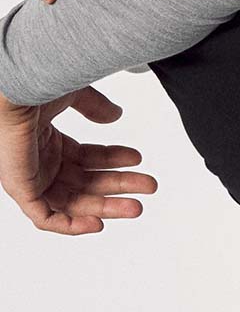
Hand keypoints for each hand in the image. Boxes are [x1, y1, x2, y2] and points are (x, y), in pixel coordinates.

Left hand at [0, 85, 156, 234]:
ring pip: (72, 203)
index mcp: (49, 141)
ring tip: (135, 207)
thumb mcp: (75, 95)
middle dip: (119, 187)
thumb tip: (116, 116)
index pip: (87, 158)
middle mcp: (40, 162)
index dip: (114, 159)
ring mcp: (31, 177)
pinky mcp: (22, 191)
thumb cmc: (38, 87)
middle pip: (86, 183)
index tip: (137, 158)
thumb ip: (95, 107)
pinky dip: (72, 224)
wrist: (19, 91)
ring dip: (105, 207)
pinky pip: (45, 217)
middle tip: (148, 187)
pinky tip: (98, 223)